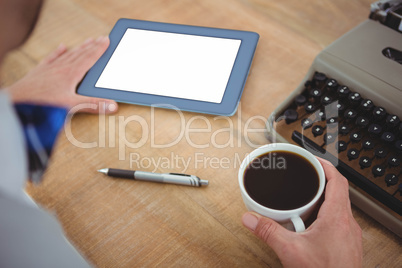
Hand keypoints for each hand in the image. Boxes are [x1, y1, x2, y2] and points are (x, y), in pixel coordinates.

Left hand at [5, 36, 117, 113]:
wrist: (18, 100)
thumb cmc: (43, 103)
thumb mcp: (72, 105)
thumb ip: (93, 105)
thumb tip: (112, 106)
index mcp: (71, 73)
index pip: (89, 58)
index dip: (99, 49)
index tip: (106, 40)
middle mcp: (61, 67)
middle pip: (80, 53)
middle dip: (92, 46)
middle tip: (101, 38)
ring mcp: (50, 68)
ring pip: (68, 54)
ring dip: (79, 47)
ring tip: (88, 41)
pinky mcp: (40, 71)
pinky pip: (52, 58)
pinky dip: (58, 52)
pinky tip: (62, 47)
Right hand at [242, 158, 361, 267]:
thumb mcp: (290, 250)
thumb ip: (268, 231)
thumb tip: (250, 218)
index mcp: (337, 218)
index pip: (337, 181)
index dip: (325, 165)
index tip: (313, 159)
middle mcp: (348, 224)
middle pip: (337, 192)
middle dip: (318, 184)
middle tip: (303, 180)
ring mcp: (349, 236)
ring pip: (337, 208)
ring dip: (321, 202)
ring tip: (303, 204)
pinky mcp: (347, 246)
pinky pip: (337, 223)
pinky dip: (323, 218)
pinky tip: (309, 228)